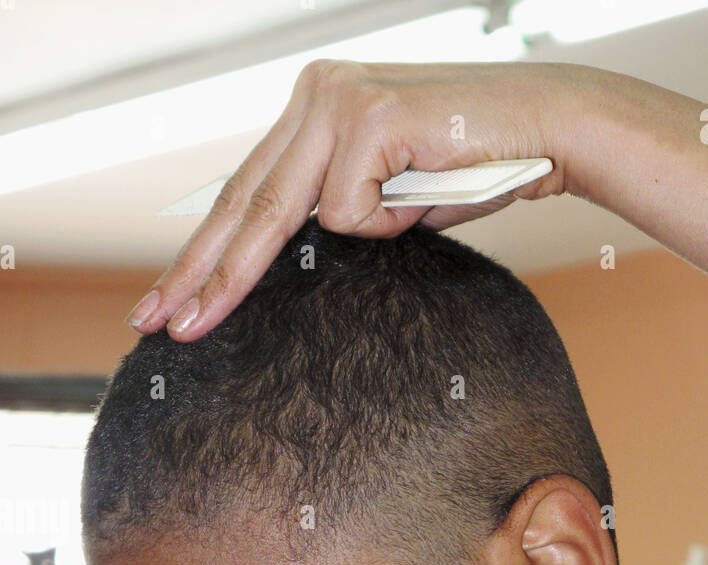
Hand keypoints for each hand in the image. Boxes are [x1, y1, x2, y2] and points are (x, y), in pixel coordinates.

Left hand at [126, 59, 586, 341]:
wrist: (550, 131)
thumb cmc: (475, 168)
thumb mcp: (389, 193)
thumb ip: (337, 209)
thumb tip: (291, 258)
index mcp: (312, 109)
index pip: (245, 192)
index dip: (204, 253)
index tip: (169, 300)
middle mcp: (315, 95)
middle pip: (241, 202)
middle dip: (196, 273)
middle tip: (153, 323)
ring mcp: (337, 101)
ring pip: (288, 212)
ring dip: (312, 251)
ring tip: (283, 277)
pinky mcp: (369, 117)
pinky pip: (351, 213)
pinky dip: (391, 223)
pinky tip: (427, 194)